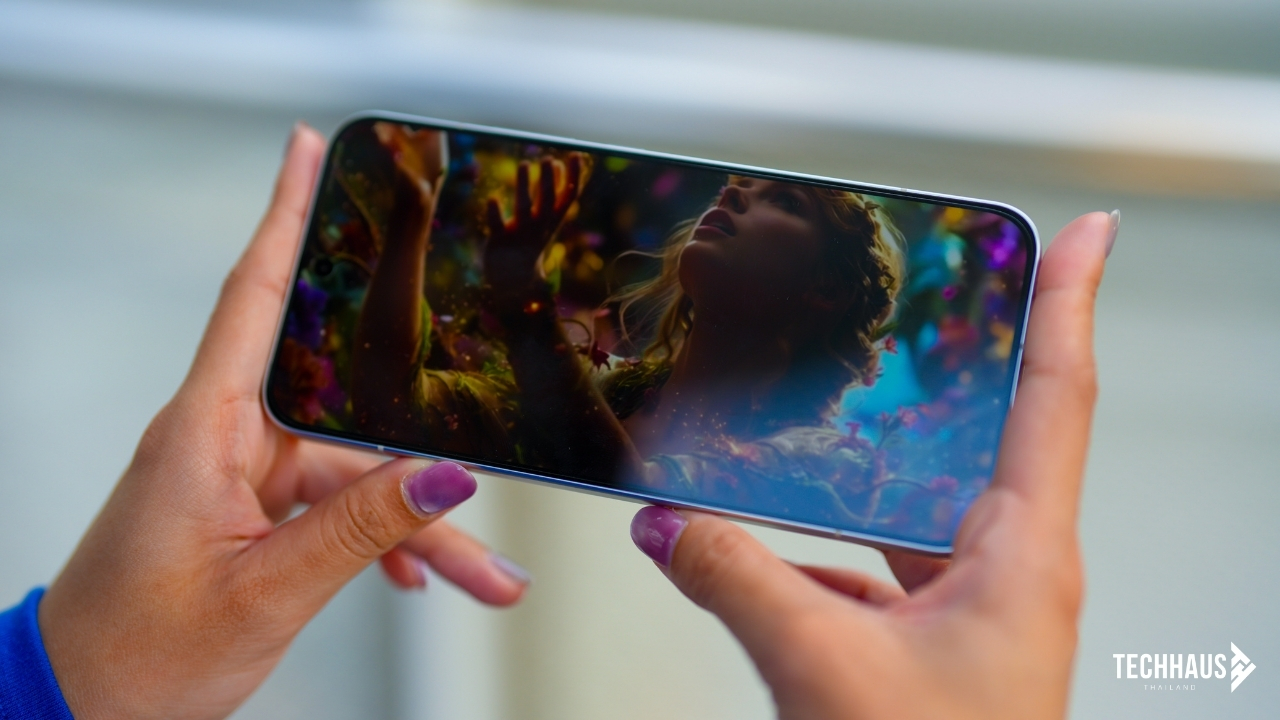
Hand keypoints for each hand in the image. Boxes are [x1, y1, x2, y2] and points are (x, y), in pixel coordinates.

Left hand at [38, 124, 529, 719]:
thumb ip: (362, 531)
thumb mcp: (266, 592)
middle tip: (490, 455)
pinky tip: (424, 577)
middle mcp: (224, 440)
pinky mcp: (251, 511)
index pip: (252, 299)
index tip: (307, 150)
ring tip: (483, 577)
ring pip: (356, 475)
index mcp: (204, 433)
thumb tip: (446, 478)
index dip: (282, 216)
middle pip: (347, 413)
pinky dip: (385, 543)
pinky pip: (338, 509)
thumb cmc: (135, 655)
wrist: (78, 709)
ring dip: (420, 528)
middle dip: (424, 448)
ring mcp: (240, 477)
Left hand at [483, 153, 583, 292]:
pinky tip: (493, 199)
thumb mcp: (546, 219)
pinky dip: (495, 213)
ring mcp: (520, 233)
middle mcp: (539, 226)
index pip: (569, 197)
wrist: (516, 279)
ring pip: (524, 209)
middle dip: (549, 181)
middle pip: (548, 202)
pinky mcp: (499, 241)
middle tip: (548, 160)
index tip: (575, 155)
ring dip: (524, 187)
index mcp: (553, 220)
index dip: (574, 177)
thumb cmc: (531, 240)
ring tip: (524, 164)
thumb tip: (558, 164)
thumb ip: (552, 193)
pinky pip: (497, 226)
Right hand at [629, 212, 1115, 718]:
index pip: (1055, 396)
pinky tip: (751, 545)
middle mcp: (1005, 570)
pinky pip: (867, 565)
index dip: (1070, 301)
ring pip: (908, 505)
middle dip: (947, 365)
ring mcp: (963, 608)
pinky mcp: (922, 641)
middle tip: (918, 298)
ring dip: (856, 469)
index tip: (1087, 230)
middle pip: (980, 432)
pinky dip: (812, 550)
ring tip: (800, 423)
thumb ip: (737, 580)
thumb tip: (667, 522)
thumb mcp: (824, 669)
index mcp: (1023, 557)